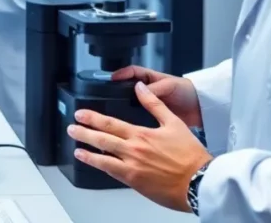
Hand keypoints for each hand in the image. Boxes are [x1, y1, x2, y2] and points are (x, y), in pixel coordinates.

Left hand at [69, 82, 212, 211]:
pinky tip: (91, 162)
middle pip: (102, 139)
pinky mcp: (134, 182)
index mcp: (142, 134)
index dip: (93, 118)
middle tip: (71, 128)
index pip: (111, 123)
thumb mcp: (174, 122)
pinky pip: (111, 172)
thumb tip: (140, 88)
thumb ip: (154, 104)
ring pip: (103, 157)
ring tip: (75, 146)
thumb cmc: (190, 156)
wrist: (199, 181)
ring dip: (87, 151)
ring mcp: (132, 167)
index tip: (81, 114)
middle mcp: (134, 150)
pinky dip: (99, 166)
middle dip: (84, 132)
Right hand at [113, 65, 202, 128]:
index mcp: (152, 78)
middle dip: (118, 91)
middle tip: (107, 95)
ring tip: (113, 111)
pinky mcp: (155, 118)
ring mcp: (151, 105)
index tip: (111, 78)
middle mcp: (149, 91)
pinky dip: (134, 120)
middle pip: (129, 89)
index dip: (122, 74)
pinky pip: (141, 117)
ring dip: (124, 106)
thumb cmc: (188, 92)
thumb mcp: (170, 86)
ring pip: (132, 103)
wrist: (203, 109)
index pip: (132, 72)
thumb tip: (138, 91)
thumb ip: (155, 89)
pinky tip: (128, 125)